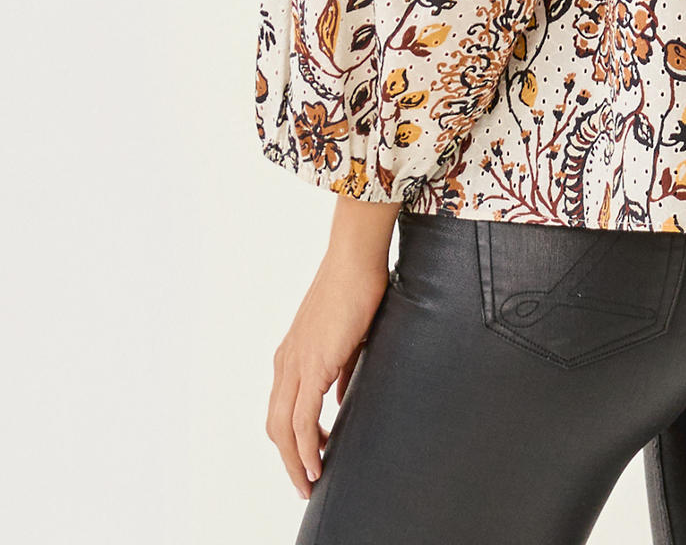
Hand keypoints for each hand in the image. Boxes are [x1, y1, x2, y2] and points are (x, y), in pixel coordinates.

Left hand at [266, 249, 390, 498]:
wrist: (355, 259)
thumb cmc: (355, 287)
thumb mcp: (345, 337)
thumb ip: (339, 369)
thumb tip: (340, 398)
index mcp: (292, 354)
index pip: (281, 408)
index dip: (291, 439)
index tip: (309, 459)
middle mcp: (286, 362)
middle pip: (274, 426)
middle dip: (288, 460)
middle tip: (306, 482)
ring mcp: (295, 364)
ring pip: (283, 429)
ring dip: (295, 461)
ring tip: (311, 481)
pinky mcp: (313, 366)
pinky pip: (303, 419)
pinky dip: (307, 447)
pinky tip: (318, 462)